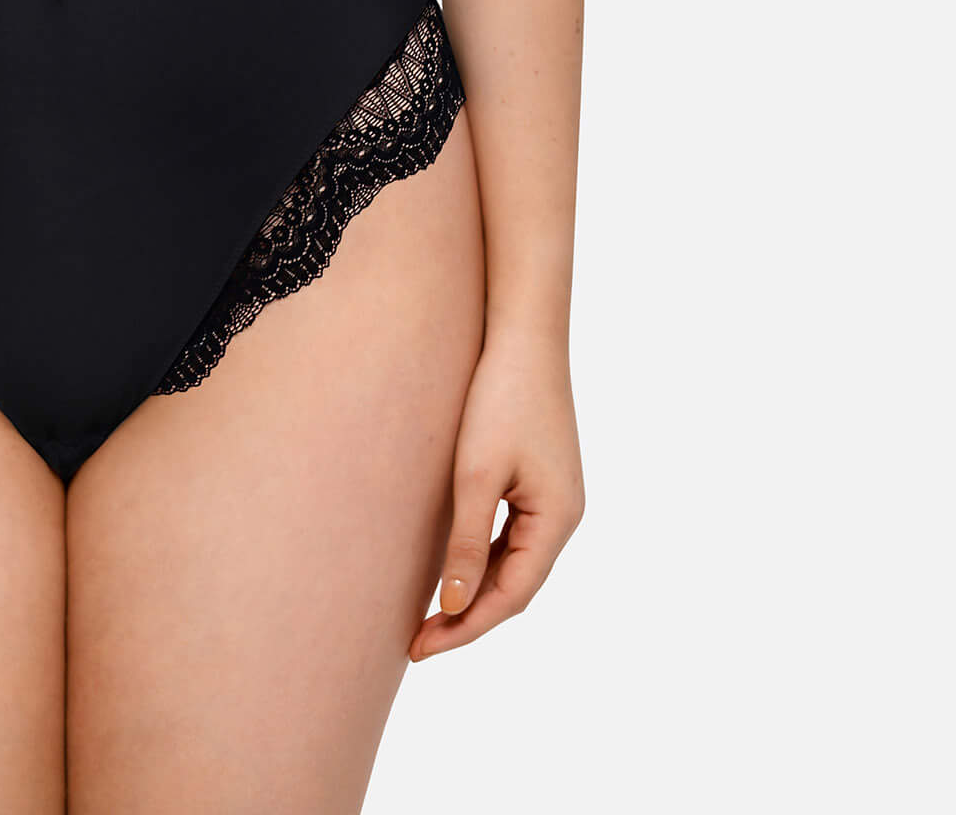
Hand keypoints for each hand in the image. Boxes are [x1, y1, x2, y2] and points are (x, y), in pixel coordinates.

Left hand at [409, 326, 583, 659]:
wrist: (522, 333)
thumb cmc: (499, 397)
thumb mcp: (476, 474)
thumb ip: (467, 543)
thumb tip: (455, 605)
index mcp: (556, 520)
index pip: (511, 597)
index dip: (466, 628)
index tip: (421, 647)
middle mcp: (563, 515)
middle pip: (516, 586)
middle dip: (469, 616)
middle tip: (417, 641)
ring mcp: (554, 497)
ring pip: (514, 562)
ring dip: (476, 589)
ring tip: (429, 613)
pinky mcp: (540, 478)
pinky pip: (512, 534)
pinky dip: (484, 557)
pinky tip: (453, 565)